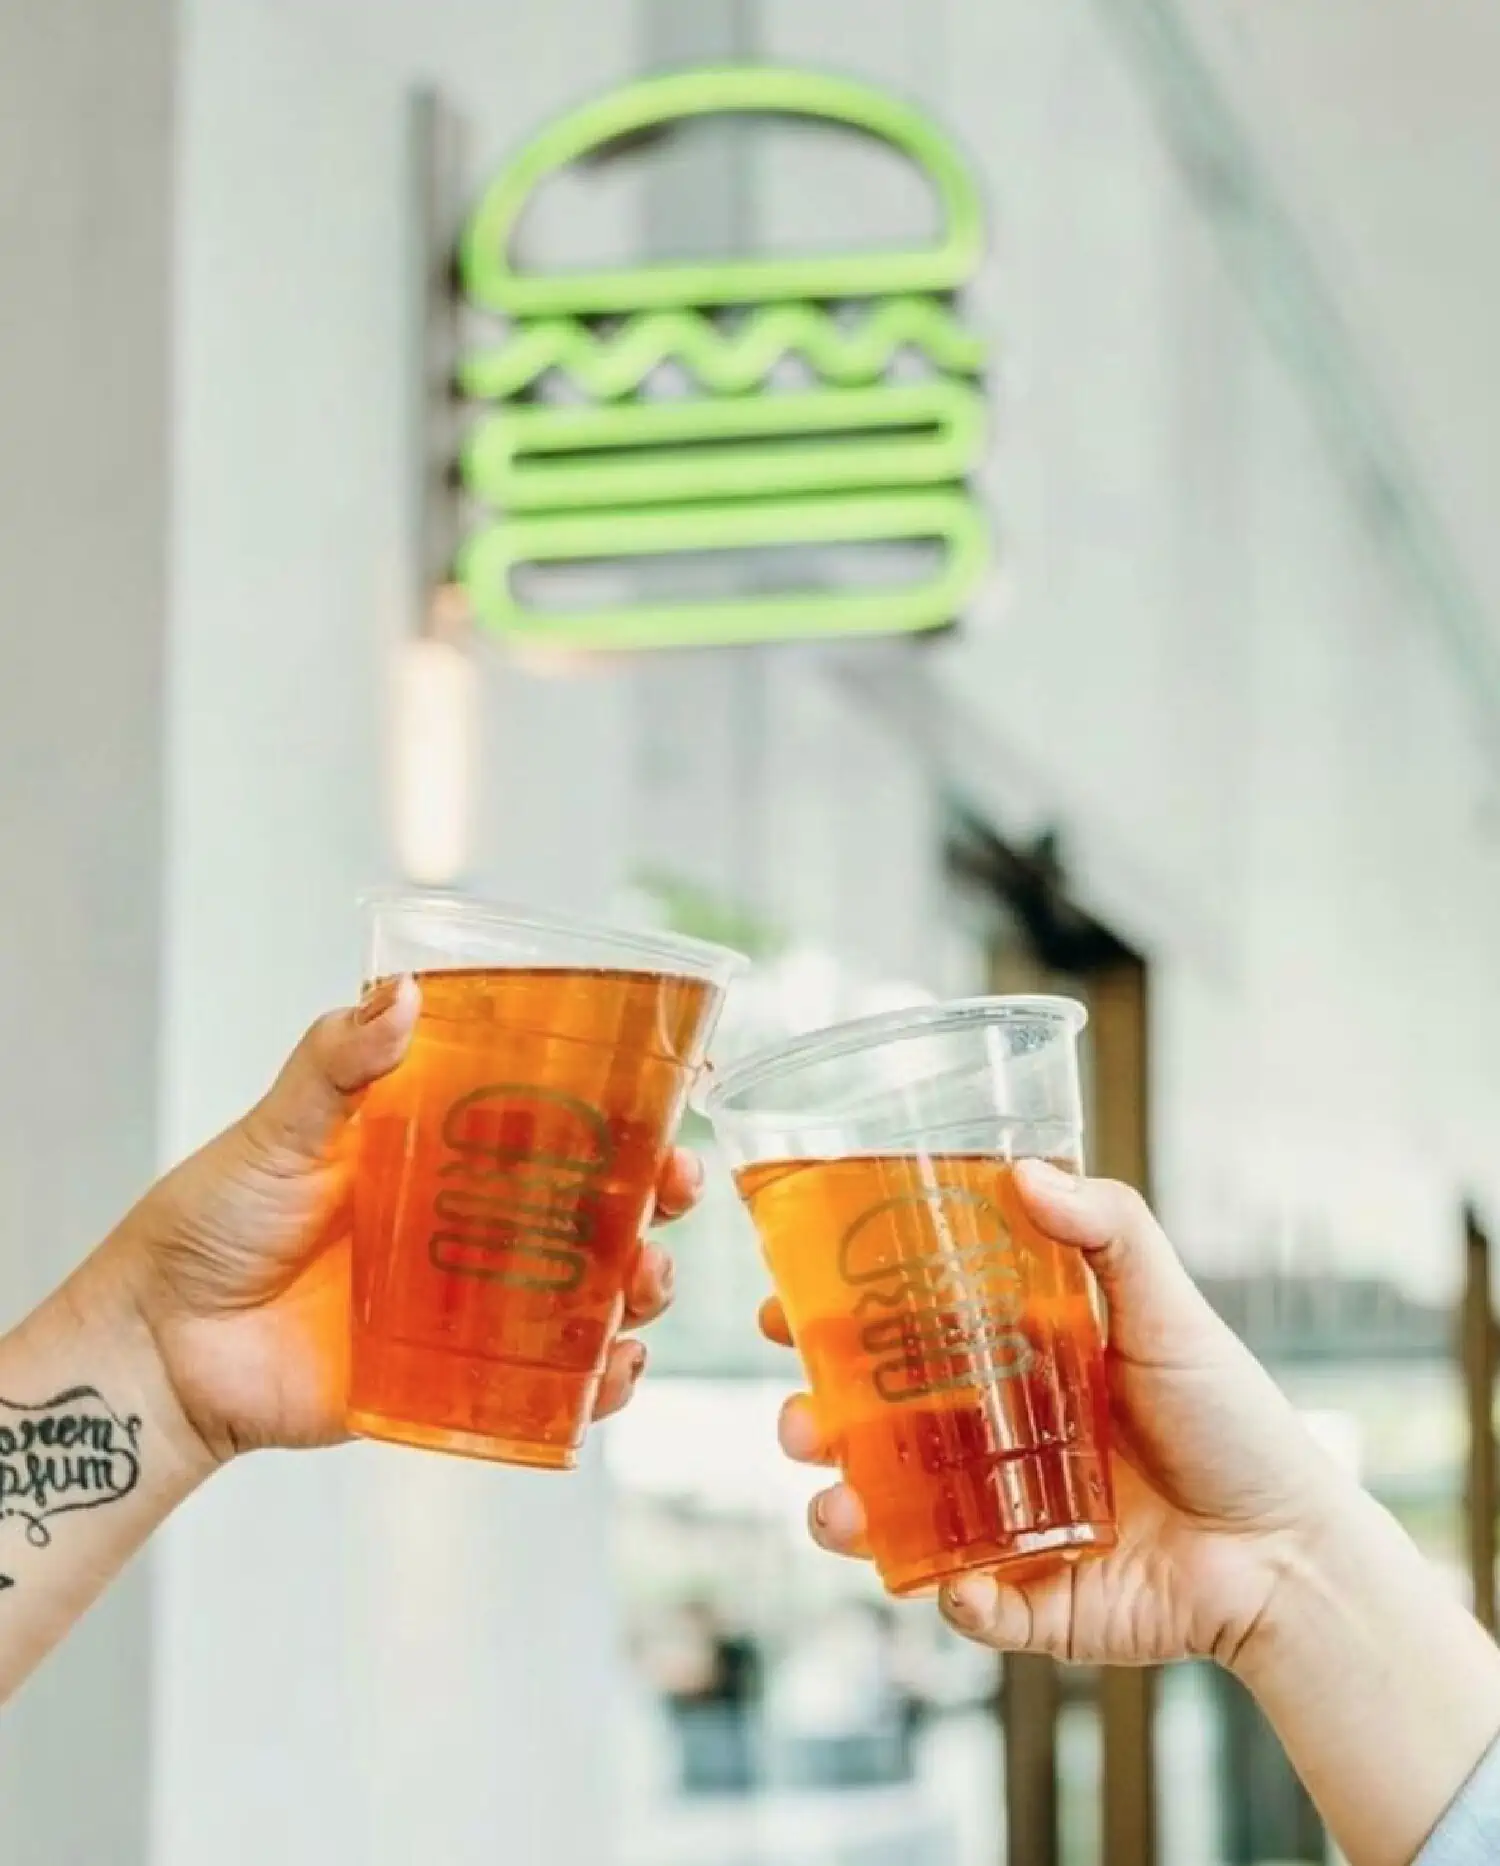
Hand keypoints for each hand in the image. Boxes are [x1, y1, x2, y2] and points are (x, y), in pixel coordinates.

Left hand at [104, 978, 700, 1462]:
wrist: (159, 1345)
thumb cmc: (212, 1222)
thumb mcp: (281, 1128)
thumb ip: (336, 1063)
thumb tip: (400, 993)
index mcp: (449, 1159)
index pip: (564, 1133)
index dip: (630, 1128)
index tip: (674, 1117)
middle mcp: (474, 1231)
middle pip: (597, 1217)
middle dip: (655, 1210)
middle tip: (671, 1198)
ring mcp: (470, 1311)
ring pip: (589, 1301)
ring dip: (639, 1294)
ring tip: (643, 1288)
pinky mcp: (453, 1384)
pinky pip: (546, 1388)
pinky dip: (596, 1385)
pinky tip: (613, 1373)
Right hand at [763, 1161, 1355, 1669]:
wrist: (1291, 1547)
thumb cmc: (1231, 1417)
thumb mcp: (1167, 1306)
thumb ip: (1108, 1229)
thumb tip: (1023, 1172)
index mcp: (1006, 1368)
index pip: (893, 1339)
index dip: (827, 1327)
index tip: (780, 1310)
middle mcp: (989, 1443)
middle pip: (868, 1432)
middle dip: (810, 1425)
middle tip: (798, 1420)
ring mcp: (999, 1523)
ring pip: (891, 1521)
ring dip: (843, 1515)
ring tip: (835, 1508)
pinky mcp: (1030, 1601)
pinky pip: (964, 1603)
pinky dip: (948, 1597)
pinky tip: (955, 1583)